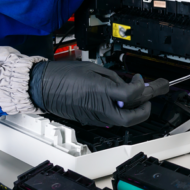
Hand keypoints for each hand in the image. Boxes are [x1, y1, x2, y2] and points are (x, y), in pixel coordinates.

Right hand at [28, 61, 168, 126]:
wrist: (43, 87)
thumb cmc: (63, 75)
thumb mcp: (93, 69)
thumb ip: (113, 78)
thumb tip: (126, 85)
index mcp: (100, 91)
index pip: (131, 94)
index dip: (141, 86)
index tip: (140, 80)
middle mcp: (99, 107)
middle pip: (131, 118)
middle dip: (144, 110)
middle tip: (147, 100)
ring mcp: (94, 116)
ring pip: (122, 121)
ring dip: (132, 111)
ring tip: (134, 99)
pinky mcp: (90, 120)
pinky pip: (110, 119)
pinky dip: (118, 111)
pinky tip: (117, 101)